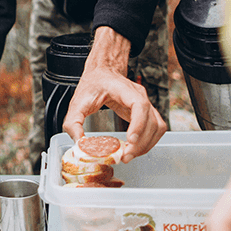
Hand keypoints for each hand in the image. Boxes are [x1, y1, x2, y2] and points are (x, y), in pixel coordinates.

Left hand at [62, 26, 166, 162]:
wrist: (102, 74)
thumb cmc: (93, 85)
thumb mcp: (77, 102)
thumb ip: (73, 123)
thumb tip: (80, 144)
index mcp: (123, 89)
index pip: (139, 105)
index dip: (139, 124)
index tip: (131, 140)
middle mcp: (139, 96)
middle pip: (151, 121)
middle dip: (140, 142)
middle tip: (125, 156)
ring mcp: (146, 104)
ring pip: (157, 127)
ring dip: (146, 145)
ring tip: (129, 155)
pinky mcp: (147, 113)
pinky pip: (156, 129)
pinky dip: (149, 142)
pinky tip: (135, 148)